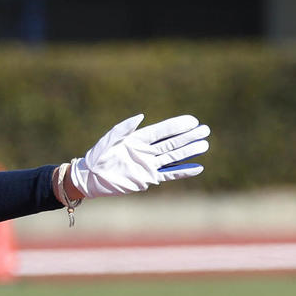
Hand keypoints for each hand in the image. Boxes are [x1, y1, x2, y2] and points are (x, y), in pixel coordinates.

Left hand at [68, 114, 209, 197]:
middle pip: (172, 142)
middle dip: (188, 136)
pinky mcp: (147, 178)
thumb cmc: (96, 157)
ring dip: (188, 151)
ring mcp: (148, 165)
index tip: (193, 121)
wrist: (90, 179)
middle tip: (205, 130)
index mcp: (138, 139)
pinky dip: (182, 171)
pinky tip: (197, 167)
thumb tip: (141, 116)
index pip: (162, 131)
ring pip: (173, 156)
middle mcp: (146, 151)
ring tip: (204, 145)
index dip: (177, 125)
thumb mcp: (109, 140)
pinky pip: (168, 174)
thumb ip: (124, 128)